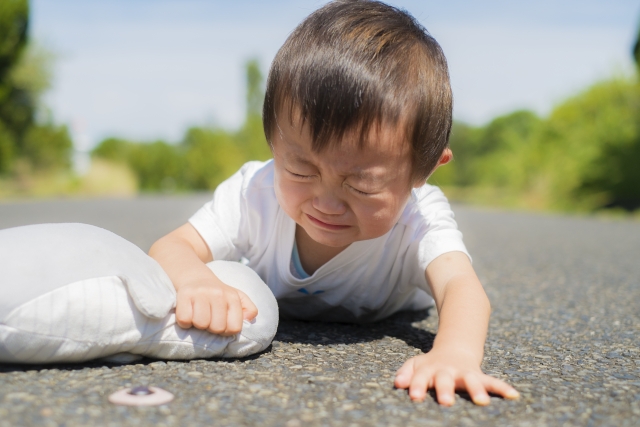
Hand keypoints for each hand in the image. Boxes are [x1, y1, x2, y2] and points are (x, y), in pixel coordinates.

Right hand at [175, 279, 257, 335]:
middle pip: (217, 328)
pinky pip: (184, 320)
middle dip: (212, 328)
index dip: (227, 331)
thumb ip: (248, 309)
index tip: (221, 324)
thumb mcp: (237, 298)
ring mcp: (200, 293)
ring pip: (201, 324)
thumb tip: (249, 318)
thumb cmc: (218, 294)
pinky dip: (185, 322)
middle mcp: (218, 294)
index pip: (234, 327)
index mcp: (233, 297)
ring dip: (198, 325)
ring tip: (199, 316)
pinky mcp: (184, 294)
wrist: (195, 277)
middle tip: (208, 319)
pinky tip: (189, 314)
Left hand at [394, 348, 519, 405]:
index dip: (417, 386)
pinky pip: (493, 381)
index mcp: (429, 369)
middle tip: (446, 402)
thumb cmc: (431, 364)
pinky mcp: (479, 375)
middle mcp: (447, 371)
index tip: (414, 397)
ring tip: (482, 402)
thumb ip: (406, 373)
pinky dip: (503, 388)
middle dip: (445, 390)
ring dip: (476, 389)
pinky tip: (513, 395)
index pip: (420, 378)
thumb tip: (397, 383)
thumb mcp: (416, 364)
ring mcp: (464, 373)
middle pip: (445, 379)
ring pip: (471, 380)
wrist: (454, 348)